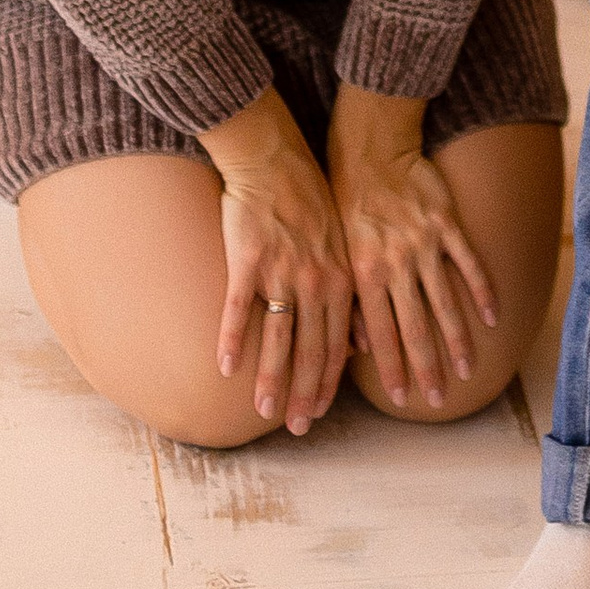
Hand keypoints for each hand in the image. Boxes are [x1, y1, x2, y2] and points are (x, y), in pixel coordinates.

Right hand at [200, 89, 355, 434]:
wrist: (275, 158)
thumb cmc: (310, 202)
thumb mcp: (344, 246)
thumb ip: (350, 296)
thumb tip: (364, 343)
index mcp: (339, 280)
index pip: (337, 344)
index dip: (329, 383)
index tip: (320, 414)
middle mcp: (314, 281)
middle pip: (311, 350)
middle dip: (306, 394)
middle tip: (298, 429)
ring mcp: (281, 271)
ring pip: (279, 337)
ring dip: (272, 378)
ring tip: (264, 410)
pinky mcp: (248, 259)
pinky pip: (239, 307)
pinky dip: (233, 339)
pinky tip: (226, 367)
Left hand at [325, 85, 498, 412]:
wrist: (370, 149)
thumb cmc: (346, 203)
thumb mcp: (337, 251)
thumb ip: (351, 297)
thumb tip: (358, 346)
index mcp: (364, 273)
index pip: (380, 333)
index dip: (392, 367)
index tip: (402, 398)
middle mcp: (395, 263)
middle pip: (415, 327)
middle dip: (426, 367)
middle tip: (438, 400)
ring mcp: (424, 244)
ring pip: (445, 302)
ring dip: (456, 340)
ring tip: (467, 370)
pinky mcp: (446, 223)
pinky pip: (468, 263)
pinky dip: (482, 292)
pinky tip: (493, 318)